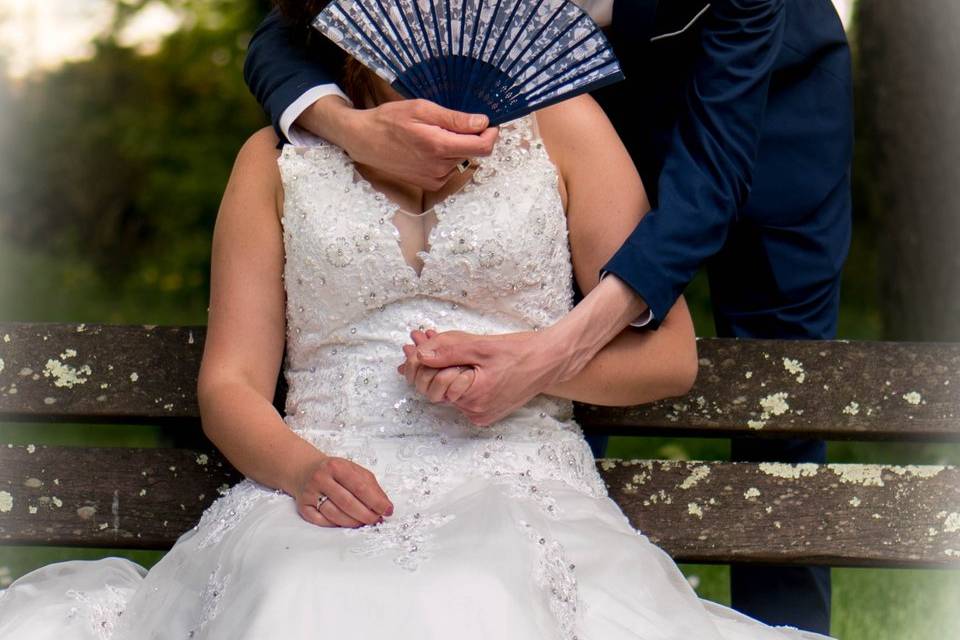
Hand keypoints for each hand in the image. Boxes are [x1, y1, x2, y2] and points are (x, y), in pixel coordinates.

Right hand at [290, 454, 393, 527]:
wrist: (305, 470)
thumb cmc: (334, 472)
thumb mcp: (354, 470)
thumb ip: (371, 486)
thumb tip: (385, 505)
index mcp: (336, 466)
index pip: (360, 487)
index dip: (376, 501)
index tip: (387, 510)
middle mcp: (321, 479)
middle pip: (348, 503)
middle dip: (366, 515)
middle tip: (377, 519)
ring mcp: (310, 493)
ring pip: (335, 515)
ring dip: (354, 522)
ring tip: (364, 522)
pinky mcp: (303, 507)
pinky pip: (322, 521)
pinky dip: (336, 524)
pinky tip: (345, 522)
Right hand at [299, 96, 498, 190]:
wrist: (365, 141)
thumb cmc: (390, 120)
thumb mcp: (422, 109)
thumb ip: (454, 119)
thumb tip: (482, 123)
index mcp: (440, 147)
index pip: (484, 147)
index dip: (491, 133)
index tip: (488, 122)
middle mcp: (440, 167)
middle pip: (474, 152)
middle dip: (472, 137)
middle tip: (454, 122)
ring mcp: (435, 178)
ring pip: (462, 159)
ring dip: (457, 146)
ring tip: (433, 133)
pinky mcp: (430, 183)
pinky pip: (449, 168)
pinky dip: (446, 156)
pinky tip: (428, 147)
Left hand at [402, 329, 569, 425]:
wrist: (550, 361)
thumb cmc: (521, 352)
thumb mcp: (482, 346)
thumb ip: (448, 350)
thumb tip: (419, 353)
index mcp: (472, 397)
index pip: (430, 381)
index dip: (419, 359)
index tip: (414, 340)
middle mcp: (474, 411)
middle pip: (435, 388)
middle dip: (426, 362)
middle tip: (419, 337)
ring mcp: (480, 414)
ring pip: (447, 390)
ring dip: (440, 367)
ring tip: (433, 340)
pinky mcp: (486, 411)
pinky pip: (461, 394)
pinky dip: (454, 376)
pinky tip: (454, 358)